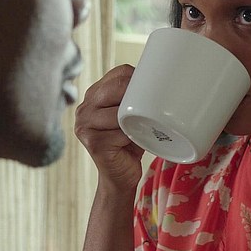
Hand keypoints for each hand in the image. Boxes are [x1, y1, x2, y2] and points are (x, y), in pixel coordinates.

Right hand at [75, 64, 144, 191]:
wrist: (120, 176)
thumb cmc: (130, 143)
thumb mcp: (132, 114)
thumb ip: (136, 96)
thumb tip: (166, 77)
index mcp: (93, 95)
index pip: (120, 74)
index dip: (140, 80)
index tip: (154, 90)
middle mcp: (84, 107)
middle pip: (118, 88)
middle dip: (139, 97)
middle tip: (154, 110)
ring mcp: (85, 124)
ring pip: (120, 111)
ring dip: (137, 120)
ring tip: (142, 129)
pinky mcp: (92, 142)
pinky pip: (121, 132)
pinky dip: (133, 137)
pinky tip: (132, 143)